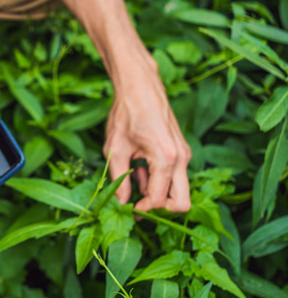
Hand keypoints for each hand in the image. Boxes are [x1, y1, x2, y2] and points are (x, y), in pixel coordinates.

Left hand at [104, 66, 191, 213]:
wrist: (140, 87)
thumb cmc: (126, 114)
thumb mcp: (115, 149)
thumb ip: (119, 180)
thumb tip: (122, 203)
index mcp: (166, 158)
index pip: (159, 200)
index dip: (142, 210)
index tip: (127, 210)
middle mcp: (180, 158)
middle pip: (181, 202)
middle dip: (159, 210)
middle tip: (136, 208)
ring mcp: (183, 155)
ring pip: (178, 191)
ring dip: (156, 195)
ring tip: (131, 188)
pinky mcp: (179, 152)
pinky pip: (173, 176)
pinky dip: (157, 182)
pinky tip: (137, 176)